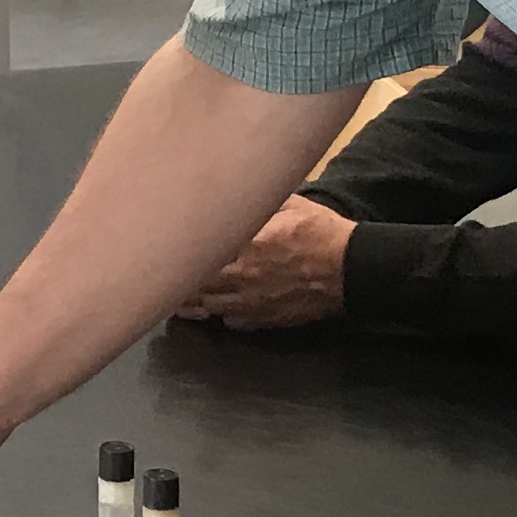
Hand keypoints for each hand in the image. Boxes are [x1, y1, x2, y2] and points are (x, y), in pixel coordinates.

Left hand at [177, 197, 354, 329]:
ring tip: (180, 298)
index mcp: (241, 246)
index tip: (170, 248)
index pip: (197, 254)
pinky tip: (217, 309)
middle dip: (180, 281)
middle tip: (167, 275)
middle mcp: (238, 277)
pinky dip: (221, 314)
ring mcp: (249, 302)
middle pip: (195, 286)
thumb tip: (238, 194)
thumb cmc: (320, 232)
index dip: (180, 254)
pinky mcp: (263, 320)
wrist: (349, 268)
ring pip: (208, 307)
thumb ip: (257, 202)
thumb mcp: (289, 203)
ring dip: (194, 302)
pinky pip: (231, 322)